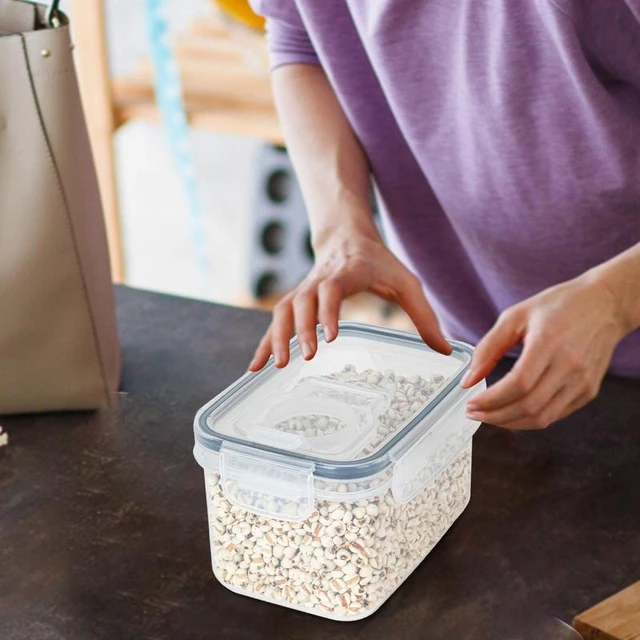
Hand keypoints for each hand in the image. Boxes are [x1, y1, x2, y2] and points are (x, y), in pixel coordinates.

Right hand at [248, 231, 451, 370]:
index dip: (328, 311)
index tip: (330, 337)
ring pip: (282, 311)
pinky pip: (276, 320)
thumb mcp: (407, 283)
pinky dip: (264, 342)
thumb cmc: (379, 262)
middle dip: (301, 330)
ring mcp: (303, 289)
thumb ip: (425, 316)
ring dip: (276, 338)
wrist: (347, 237)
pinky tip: (256, 367)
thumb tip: (445, 351)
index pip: (332, 290)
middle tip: (305, 358)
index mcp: (347, 272)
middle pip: (302, 302)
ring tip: (277, 367)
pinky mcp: (295, 300)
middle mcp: (319, 280)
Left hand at [461, 275, 627, 428]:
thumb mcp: (515, 316)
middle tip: (474, 413)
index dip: (490, 400)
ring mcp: (583, 381)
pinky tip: (513, 412)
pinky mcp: (589, 390)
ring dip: (510, 423)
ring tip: (489, 416)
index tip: (470, 402)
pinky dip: (531, 419)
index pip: (517, 384)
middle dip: (495, 416)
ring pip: (543, 418)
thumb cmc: (559, 305)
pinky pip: (556, 415)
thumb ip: (488, 348)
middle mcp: (570, 366)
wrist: (605, 304)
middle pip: (529, 406)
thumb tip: (469, 380)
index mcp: (548, 343)